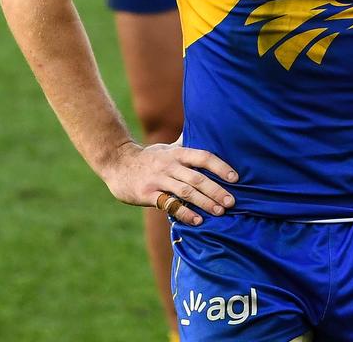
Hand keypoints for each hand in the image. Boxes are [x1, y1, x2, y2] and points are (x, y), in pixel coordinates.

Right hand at [99, 141, 238, 225]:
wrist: (116, 163)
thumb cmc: (148, 157)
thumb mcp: (167, 148)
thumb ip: (186, 145)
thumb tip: (205, 132)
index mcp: (177, 153)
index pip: (203, 157)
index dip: (220, 166)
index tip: (235, 178)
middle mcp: (169, 165)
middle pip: (197, 178)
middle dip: (216, 190)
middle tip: (232, 202)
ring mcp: (158, 180)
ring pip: (185, 192)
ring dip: (204, 202)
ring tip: (220, 212)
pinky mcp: (148, 194)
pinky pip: (169, 204)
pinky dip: (184, 212)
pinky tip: (197, 220)